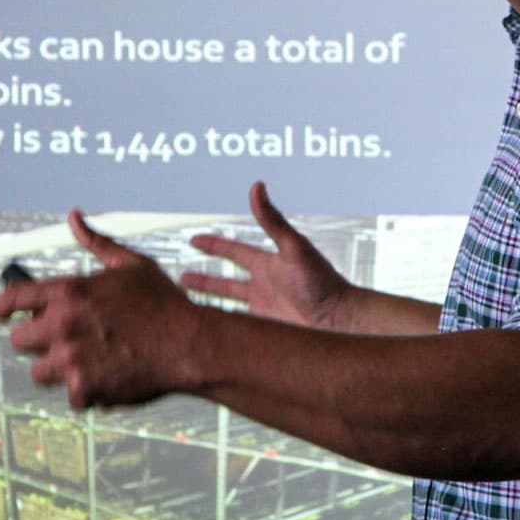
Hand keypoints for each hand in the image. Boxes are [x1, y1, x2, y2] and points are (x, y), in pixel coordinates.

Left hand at [0, 211, 204, 408]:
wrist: (189, 345)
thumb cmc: (164, 304)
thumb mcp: (130, 264)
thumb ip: (96, 242)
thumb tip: (75, 218)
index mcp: (68, 291)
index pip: (11, 299)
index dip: (2, 307)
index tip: (1, 313)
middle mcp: (62, 325)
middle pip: (19, 340)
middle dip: (36, 340)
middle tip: (61, 340)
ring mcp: (71, 360)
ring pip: (39, 372)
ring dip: (57, 368)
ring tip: (84, 361)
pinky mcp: (84, 389)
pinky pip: (69, 396)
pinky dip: (86, 392)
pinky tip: (106, 378)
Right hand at [184, 181, 356, 329]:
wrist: (339, 321)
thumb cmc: (323, 283)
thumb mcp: (294, 247)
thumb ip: (272, 220)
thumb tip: (257, 187)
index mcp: (268, 264)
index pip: (234, 251)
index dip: (214, 245)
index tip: (194, 240)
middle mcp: (264, 286)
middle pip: (226, 282)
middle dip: (203, 280)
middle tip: (180, 279)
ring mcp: (264, 310)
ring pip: (228, 307)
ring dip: (208, 307)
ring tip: (186, 308)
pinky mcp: (267, 331)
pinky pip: (238, 329)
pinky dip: (222, 329)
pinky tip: (208, 333)